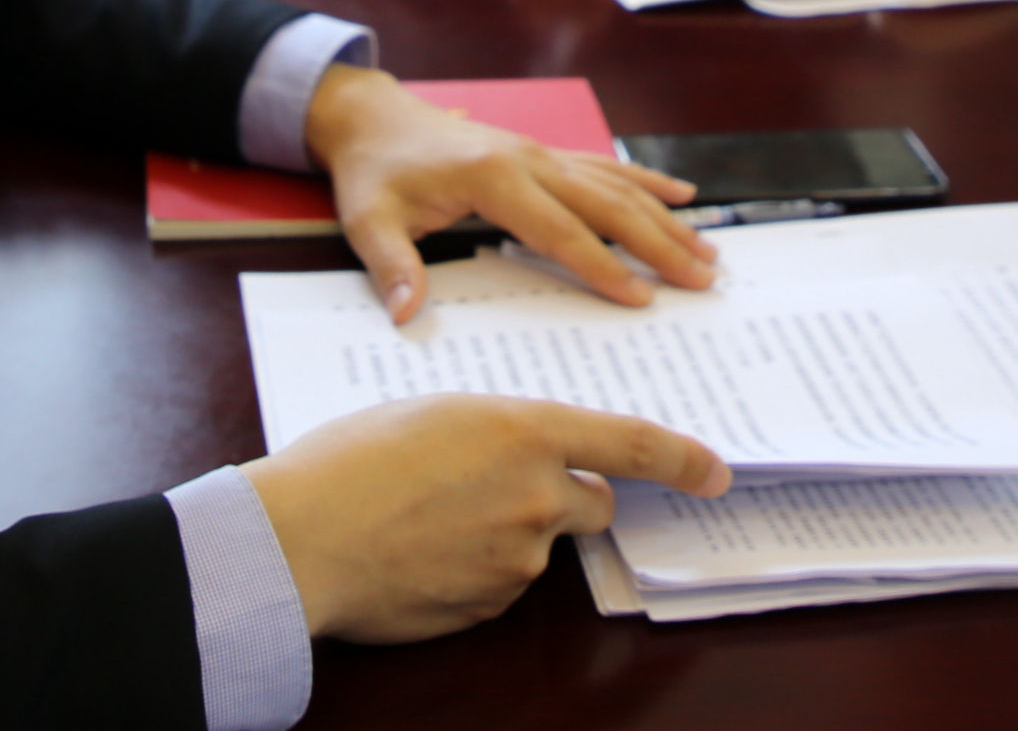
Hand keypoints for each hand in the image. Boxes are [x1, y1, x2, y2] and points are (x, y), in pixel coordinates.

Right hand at [245, 394, 730, 641]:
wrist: (301, 540)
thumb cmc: (350, 461)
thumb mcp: (430, 411)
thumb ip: (493, 430)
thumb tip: (516, 454)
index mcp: (521, 430)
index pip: (631, 446)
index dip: (683, 459)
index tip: (716, 472)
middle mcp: (535, 496)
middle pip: (591, 502)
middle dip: (565, 495)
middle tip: (500, 483)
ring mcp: (516, 560)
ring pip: (538, 544)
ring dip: (506, 531)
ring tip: (427, 515)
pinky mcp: (490, 607)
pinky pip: (500, 583)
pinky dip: (475, 568)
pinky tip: (421, 552)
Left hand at [303, 64, 716, 320]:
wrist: (373, 117)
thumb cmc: (374, 171)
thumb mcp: (370, 220)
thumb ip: (393, 266)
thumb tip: (408, 315)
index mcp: (491, 177)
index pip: (558, 230)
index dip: (602, 265)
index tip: (642, 298)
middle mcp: (527, 158)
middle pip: (606, 204)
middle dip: (658, 244)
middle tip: (702, 281)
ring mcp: (539, 151)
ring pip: (616, 184)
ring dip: (664, 217)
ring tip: (707, 252)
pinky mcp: (542, 152)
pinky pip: (604, 166)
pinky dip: (647, 180)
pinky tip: (684, 194)